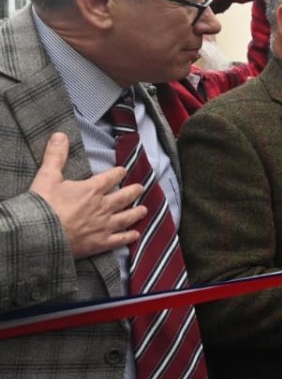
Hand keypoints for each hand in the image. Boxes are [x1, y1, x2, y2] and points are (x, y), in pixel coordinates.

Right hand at [29, 133, 147, 258]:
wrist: (39, 234)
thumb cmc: (42, 205)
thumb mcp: (47, 176)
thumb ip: (56, 156)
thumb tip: (60, 135)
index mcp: (92, 189)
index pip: (110, 178)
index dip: (118, 173)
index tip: (124, 170)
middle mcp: (102, 207)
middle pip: (123, 197)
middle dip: (133, 191)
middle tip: (141, 188)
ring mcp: (103, 226)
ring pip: (125, 218)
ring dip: (136, 213)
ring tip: (144, 210)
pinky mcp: (100, 243)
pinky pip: (119, 240)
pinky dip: (129, 237)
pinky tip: (135, 235)